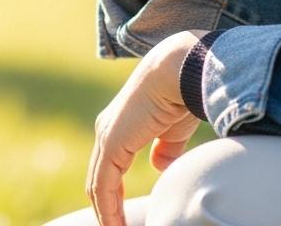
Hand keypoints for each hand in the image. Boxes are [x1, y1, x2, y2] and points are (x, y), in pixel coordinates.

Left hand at [88, 30, 207, 225]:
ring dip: (106, 214)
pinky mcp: (111, 143)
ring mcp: (106, 137)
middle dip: (106, 210)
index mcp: (119, 127)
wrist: (182, 70)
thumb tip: (159, 166)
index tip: (123, 222)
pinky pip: (103, 185)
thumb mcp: (173, 129)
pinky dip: (108, 209)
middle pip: (98, 181)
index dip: (112, 198)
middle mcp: (106, 131)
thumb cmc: (183, 93)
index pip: (108, 171)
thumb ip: (165, 148)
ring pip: (98, 186)